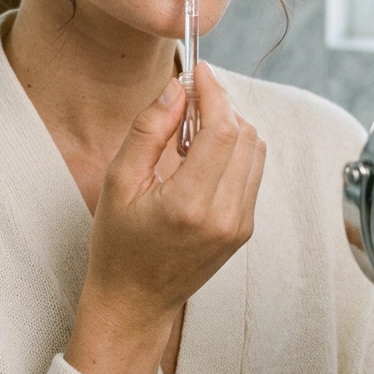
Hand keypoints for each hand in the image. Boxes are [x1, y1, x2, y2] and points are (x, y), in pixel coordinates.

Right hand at [65, 62, 265, 373]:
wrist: (136, 301)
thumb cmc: (119, 245)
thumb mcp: (118, 182)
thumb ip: (149, 130)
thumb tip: (176, 89)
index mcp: (189, 204)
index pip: (222, 130)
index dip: (215, 92)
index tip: (200, 72)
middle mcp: (224, 215)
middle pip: (245, 135)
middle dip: (221, 106)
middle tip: (189, 100)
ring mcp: (240, 224)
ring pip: (255, 150)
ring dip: (230, 126)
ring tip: (191, 131)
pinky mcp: (245, 229)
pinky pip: (252, 172)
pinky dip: (234, 150)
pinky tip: (201, 156)